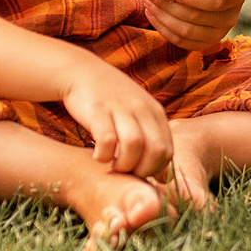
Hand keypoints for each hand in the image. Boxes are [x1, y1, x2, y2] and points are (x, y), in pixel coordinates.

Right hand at [57, 56, 172, 178]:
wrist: (83, 72)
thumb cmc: (112, 102)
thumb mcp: (139, 116)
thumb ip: (153, 142)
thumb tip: (165, 178)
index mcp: (155, 113)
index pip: (167, 151)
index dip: (154, 170)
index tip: (137, 173)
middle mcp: (142, 109)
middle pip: (156, 150)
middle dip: (142, 171)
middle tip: (126, 173)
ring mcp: (121, 108)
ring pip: (134, 145)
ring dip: (123, 164)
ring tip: (112, 166)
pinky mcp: (98, 109)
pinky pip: (106, 139)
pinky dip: (103, 155)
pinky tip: (97, 156)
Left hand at [146, 0, 243, 50]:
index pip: (218, 1)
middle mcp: (230, 17)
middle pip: (198, 18)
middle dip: (170, 7)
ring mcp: (218, 33)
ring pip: (186, 32)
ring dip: (163, 18)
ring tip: (149, 2)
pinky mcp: (205, 43)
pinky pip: (181, 42)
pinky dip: (163, 29)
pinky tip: (152, 14)